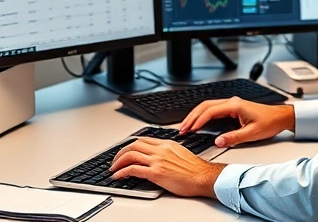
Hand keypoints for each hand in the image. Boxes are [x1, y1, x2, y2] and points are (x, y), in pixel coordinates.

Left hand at [109, 137, 225, 197]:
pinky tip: (118, 176)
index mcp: (166, 144)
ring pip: (131, 155)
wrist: (204, 177)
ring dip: (118, 162)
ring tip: (113, 168)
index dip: (130, 145)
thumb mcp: (181, 153)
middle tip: (115, 160)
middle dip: (121, 152)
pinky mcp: (156, 173)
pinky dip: (122, 172)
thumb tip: (159, 158)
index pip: (143, 140)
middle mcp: (160, 150)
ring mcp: (157, 160)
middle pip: (134, 145)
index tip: (125, 151)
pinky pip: (133, 170)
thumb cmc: (196, 169)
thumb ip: (168, 153)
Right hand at [179, 97, 294, 147]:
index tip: (190, 129)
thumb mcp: (252, 134)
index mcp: (234, 106)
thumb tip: (218, 141)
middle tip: (182, 128)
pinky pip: (213, 109)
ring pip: (207, 106)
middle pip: (205, 106)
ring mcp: (231, 104)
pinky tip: (198, 123)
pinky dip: (203, 115)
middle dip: (192, 117)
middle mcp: (231, 102)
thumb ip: (233, 138)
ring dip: (196, 115)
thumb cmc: (269, 122)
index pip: (210, 111)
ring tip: (187, 126)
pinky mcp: (232, 108)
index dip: (198, 120)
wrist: (280, 117)